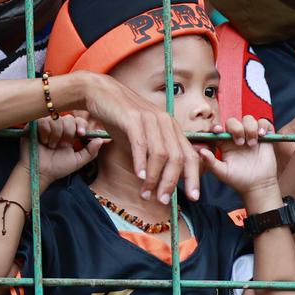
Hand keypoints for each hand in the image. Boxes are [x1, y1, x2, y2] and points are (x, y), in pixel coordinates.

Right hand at [20, 116, 102, 188]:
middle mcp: (59, 127)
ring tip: (50, 146)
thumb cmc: (57, 167)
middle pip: (69, 118)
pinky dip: (45, 133)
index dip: (81, 126)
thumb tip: (101, 139)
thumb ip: (90, 152)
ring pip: (57, 119)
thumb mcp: (77, 161)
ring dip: (55, 135)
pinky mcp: (35, 124)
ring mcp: (47, 124)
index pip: (79, 121)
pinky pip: (44, 120)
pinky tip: (42, 141)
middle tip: (61, 146)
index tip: (81, 135)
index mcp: (70, 133)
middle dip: (68, 134)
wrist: (39, 172)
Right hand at [81, 73, 201, 203]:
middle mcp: (166, 122)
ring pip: (161, 153)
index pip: (190, 155)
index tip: (193, 197)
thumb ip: (153, 157)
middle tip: (163, 201)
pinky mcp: (133, 118)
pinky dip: (142, 162)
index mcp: (172, 128)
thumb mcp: (143, 138)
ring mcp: (150, 119)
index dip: (194, 177)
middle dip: (172, 182)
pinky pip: (141, 144)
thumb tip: (159, 183)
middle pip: (178, 157)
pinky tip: (140, 176)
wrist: (101, 93)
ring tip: (146, 193)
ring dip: (155, 177)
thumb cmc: (121, 119)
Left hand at [197, 117, 278, 195]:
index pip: (218, 129)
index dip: (216, 126)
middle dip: (236, 128)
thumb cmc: (238, 180)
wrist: (258, 185)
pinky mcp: (264, 136)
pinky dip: (263, 126)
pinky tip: (262, 135)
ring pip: (248, 119)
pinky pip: (263, 123)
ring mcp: (250, 135)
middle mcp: (236, 136)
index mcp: (224, 143)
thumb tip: (201, 151)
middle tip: (240, 143)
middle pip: (233, 121)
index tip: (218, 130)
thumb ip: (211, 162)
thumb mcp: (222, 172)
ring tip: (252, 143)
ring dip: (250, 128)